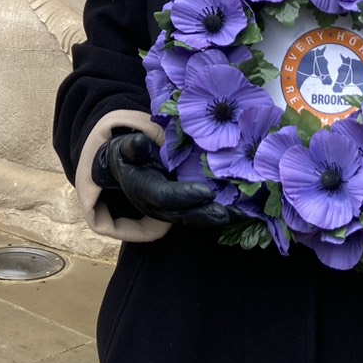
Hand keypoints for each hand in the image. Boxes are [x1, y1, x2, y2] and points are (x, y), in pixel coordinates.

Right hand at [90, 132, 242, 228]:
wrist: (123, 171)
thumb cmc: (128, 155)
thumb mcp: (124, 147)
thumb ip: (132, 146)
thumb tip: (140, 143)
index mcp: (142, 189)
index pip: (165, 196)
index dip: (185, 195)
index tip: (206, 192)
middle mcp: (155, 206)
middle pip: (181, 214)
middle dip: (204, 214)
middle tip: (227, 212)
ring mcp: (167, 211)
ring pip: (192, 219)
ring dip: (215, 219)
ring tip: (240, 215)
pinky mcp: (179, 211)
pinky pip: (198, 216)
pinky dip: (217, 216)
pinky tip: (238, 213)